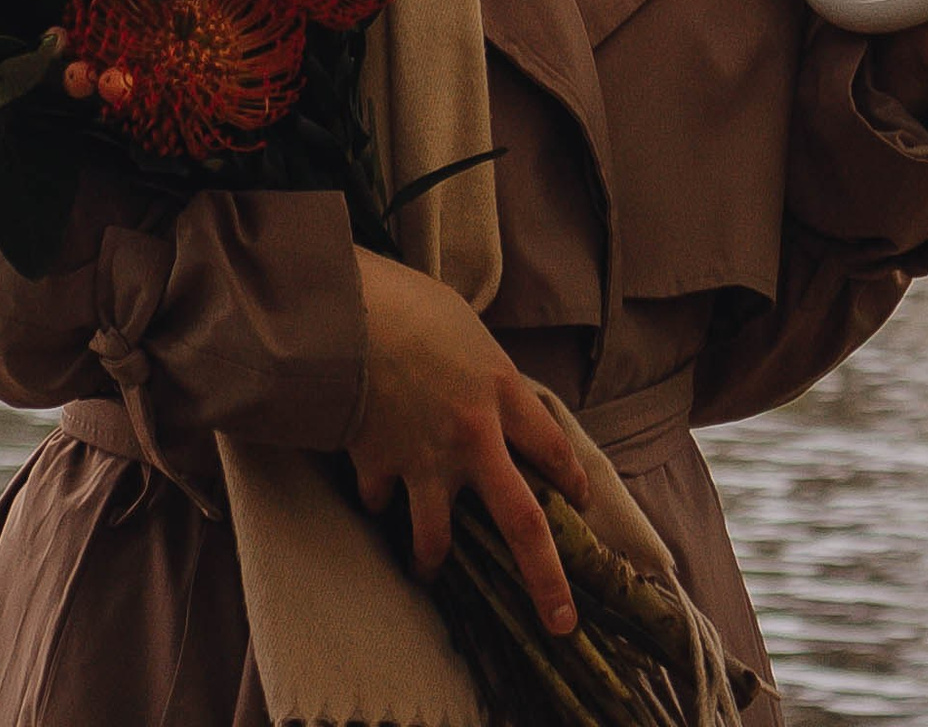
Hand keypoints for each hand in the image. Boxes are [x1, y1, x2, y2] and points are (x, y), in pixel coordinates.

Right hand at [346, 250, 590, 635]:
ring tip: (427, 570)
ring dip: (431, 561)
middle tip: (561, 624)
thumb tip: (489, 390)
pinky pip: (378, 499)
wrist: (346, 308)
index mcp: (502, 391)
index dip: (571, 481)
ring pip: (436, 539)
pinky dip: (376, 498)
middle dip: (545, 580)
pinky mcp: (378, 464)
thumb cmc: (408, 303)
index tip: (580, 503)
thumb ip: (483, 371)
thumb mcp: (466, 329)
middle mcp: (474, 436)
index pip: (553, 450)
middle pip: (522, 524)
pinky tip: (371, 489)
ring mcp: (425, 458)